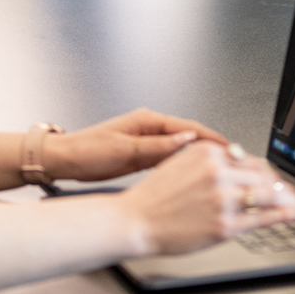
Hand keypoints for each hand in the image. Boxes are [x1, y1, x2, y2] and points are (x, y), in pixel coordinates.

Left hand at [46, 108, 228, 181]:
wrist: (66, 161)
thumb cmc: (88, 152)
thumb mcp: (126, 150)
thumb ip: (158, 146)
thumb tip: (187, 140)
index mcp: (148, 120)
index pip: (189, 127)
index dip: (211, 138)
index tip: (228, 148)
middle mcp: (149, 127)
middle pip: (188, 135)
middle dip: (209, 146)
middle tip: (228, 161)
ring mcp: (146, 140)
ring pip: (180, 147)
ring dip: (197, 155)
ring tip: (214, 168)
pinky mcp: (142, 153)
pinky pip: (169, 157)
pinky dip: (182, 163)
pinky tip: (189, 173)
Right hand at [117, 141, 294, 255]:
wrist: (135, 220)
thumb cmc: (154, 196)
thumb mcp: (181, 162)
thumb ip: (210, 161)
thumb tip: (237, 162)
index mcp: (209, 152)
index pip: (249, 158)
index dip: (266, 170)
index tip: (274, 176)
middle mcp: (219, 172)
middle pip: (262, 175)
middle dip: (279, 184)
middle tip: (290, 191)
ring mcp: (224, 198)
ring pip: (268, 194)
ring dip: (288, 198)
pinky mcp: (226, 224)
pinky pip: (265, 217)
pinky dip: (289, 213)